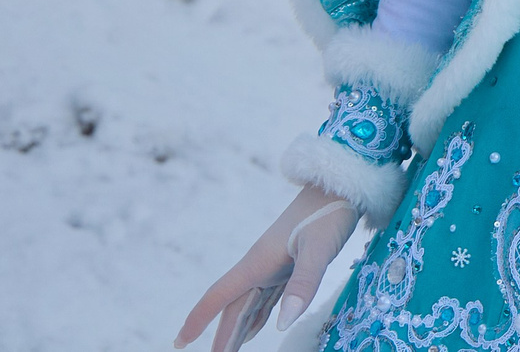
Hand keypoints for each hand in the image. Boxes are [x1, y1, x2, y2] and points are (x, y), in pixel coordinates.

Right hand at [175, 185, 359, 350]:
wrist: (340, 184)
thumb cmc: (329, 213)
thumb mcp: (320, 249)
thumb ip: (303, 284)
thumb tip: (282, 325)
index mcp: (259, 261)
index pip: (219, 295)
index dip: (198, 319)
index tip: (179, 342)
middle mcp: (261, 264)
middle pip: (234, 307)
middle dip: (222, 335)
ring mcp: (275, 264)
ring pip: (249, 303)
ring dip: (237, 329)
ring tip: (228, 351)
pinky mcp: (290, 263)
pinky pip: (266, 296)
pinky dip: (256, 316)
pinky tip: (254, 329)